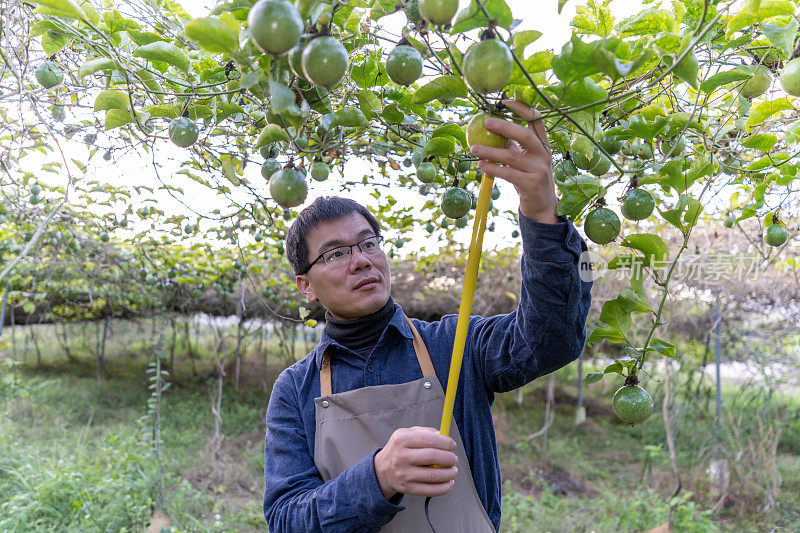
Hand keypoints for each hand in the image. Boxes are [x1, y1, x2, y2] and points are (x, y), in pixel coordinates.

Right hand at [373, 426, 458, 499]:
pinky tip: (449, 483)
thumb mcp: (407, 434)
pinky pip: (430, 490)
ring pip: (434, 475)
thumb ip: (426, 432)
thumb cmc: (401, 449)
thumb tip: (444, 436)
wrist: (383, 469)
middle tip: (454, 459)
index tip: (452, 445)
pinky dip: (444, 488)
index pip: (429, 439)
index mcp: (402, 439)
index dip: (445, 442)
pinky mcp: (407, 488)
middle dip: (449, 458)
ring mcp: (403, 474)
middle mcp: (401, 456)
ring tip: (453, 470)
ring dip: (449, 473)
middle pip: (432, 456)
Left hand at [469, 99, 558, 223]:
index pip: (535, 119)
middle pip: (524, 134)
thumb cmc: (528, 177)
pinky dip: (492, 168)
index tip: (504, 101)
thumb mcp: (524, 159)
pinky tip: (480, 165)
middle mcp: (544, 153)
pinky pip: (508, 173)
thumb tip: (490, 127)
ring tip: (473, 148)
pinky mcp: (531, 183)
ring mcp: (539, 169)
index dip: (521, 108)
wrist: (542, 205)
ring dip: (490, 151)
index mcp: (543, 143)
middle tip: (485, 122)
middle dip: (504, 126)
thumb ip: (513, 144)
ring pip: (511, 156)